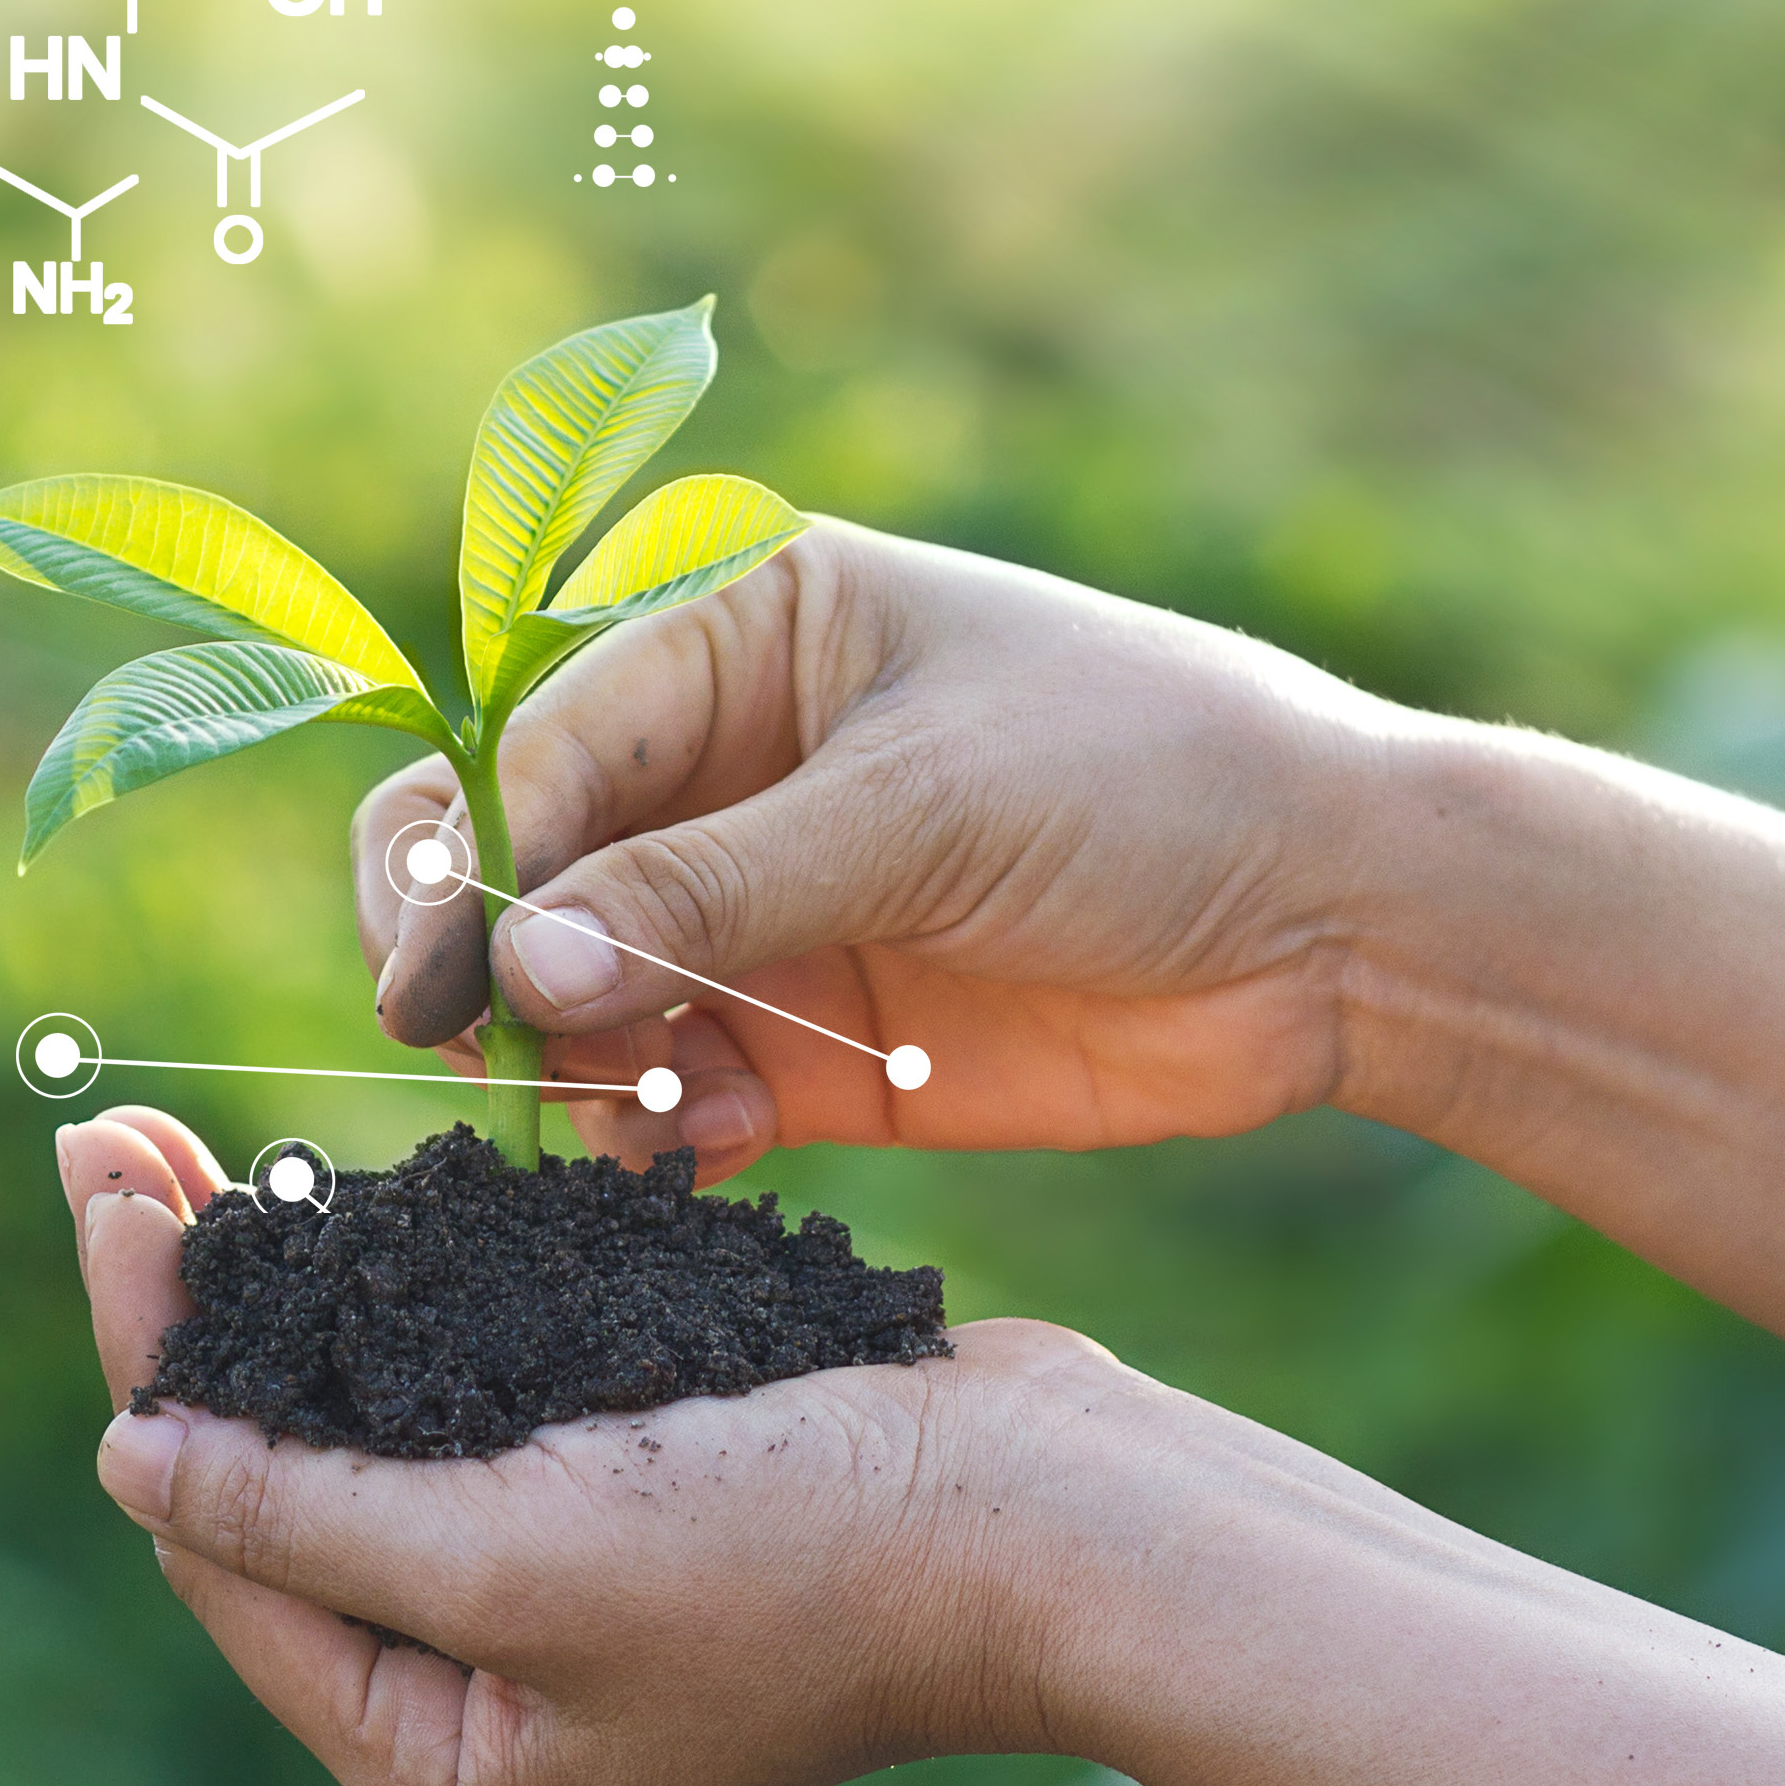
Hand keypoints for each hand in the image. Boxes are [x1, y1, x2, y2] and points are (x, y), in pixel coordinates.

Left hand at [55, 1106, 1121, 1785]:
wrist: (1053, 1513)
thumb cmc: (805, 1552)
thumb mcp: (521, 1554)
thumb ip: (309, 1515)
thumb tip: (121, 1466)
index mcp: (439, 1778)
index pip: (223, 1548)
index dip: (145, 1362)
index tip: (93, 1186)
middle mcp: (475, 1714)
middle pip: (268, 1489)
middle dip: (187, 1315)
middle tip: (102, 1141)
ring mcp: (544, 1612)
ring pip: (350, 1432)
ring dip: (270, 1291)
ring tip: (168, 1154)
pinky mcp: (611, 1507)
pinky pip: (453, 1401)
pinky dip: (386, 1300)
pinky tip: (318, 1202)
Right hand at [356, 521, 1415, 1182]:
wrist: (1344, 924)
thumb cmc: (1148, 780)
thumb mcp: (923, 807)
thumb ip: (714, 887)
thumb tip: (523, 968)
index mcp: (737, 633)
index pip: (539, 744)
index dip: (470, 861)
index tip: (440, 977)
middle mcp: (722, 769)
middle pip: (516, 863)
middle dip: (484, 962)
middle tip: (480, 1059)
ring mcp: (757, 912)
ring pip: (574, 996)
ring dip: (569, 1067)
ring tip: (625, 1118)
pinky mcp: (805, 1046)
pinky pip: (668, 1094)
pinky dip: (654, 1135)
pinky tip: (694, 1152)